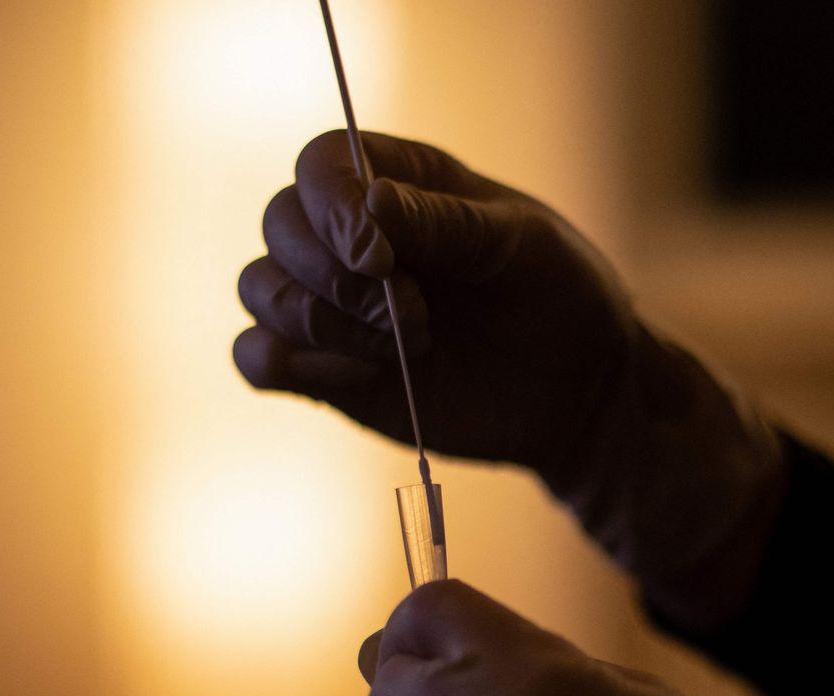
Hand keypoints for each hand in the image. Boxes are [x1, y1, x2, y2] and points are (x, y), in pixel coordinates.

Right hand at [236, 132, 783, 624]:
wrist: (578, 393)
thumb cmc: (560, 298)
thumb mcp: (519, 245)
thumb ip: (443, 224)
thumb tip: (366, 201)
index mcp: (398, 182)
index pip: (321, 165)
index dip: (332, 207)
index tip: (379, 257)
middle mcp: (350, 236)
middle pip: (280, 225)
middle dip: (334, 277)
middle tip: (413, 316)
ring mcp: (333, 304)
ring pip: (261, 289)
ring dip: (322, 323)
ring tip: (409, 346)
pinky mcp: (326, 370)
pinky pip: (255, 356)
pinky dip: (284, 364)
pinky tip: (359, 376)